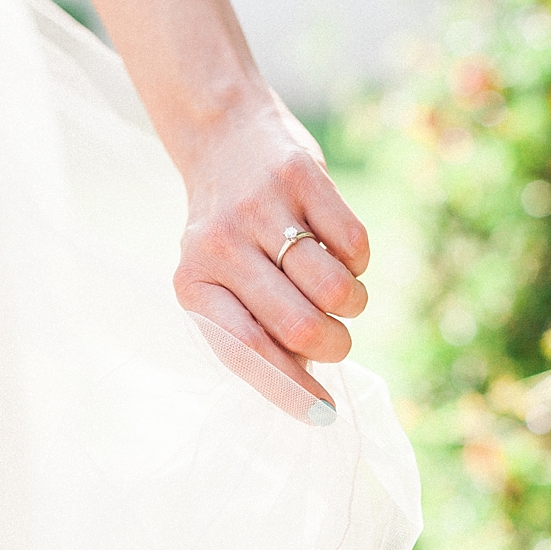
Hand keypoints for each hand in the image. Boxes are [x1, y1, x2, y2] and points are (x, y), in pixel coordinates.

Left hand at [172, 93, 369, 407]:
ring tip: (336, 292)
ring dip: (352, 305)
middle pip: (302, 327)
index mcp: (192, 285)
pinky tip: (335, 249)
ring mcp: (261, 208)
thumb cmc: (233, 234)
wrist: (224, 136)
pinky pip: (356, 246)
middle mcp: (219, 247)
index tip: (323, 413)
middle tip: (333, 338)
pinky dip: (358, 262)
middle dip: (333, 347)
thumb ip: (254, 330)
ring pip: (337, 290)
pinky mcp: (301, 176)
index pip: (246, 353)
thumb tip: (310, 391)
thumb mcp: (221, 281)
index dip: (290, 390)